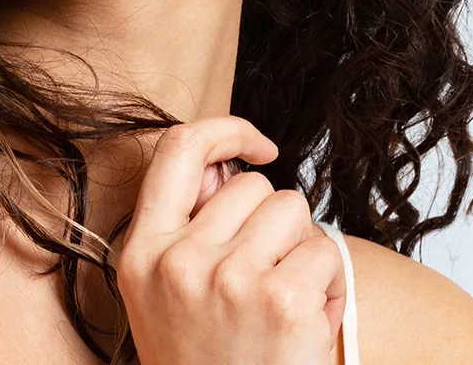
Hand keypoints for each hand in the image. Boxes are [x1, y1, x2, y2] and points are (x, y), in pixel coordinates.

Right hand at [116, 117, 346, 364]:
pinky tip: (310, 321)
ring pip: (292, 208)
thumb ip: (188, 226)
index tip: (257, 145)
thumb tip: (229, 168)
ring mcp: (229, 279)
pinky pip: (324, 251)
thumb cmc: (206, 363)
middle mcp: (178, 260)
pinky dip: (331, 282)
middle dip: (271, 221)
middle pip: (252, 185)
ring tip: (287, 298)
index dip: (224, 130)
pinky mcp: (281, 302)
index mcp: (142, 252)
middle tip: (266, 275)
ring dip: (302, 247)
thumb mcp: (165, 294)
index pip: (177, 149)